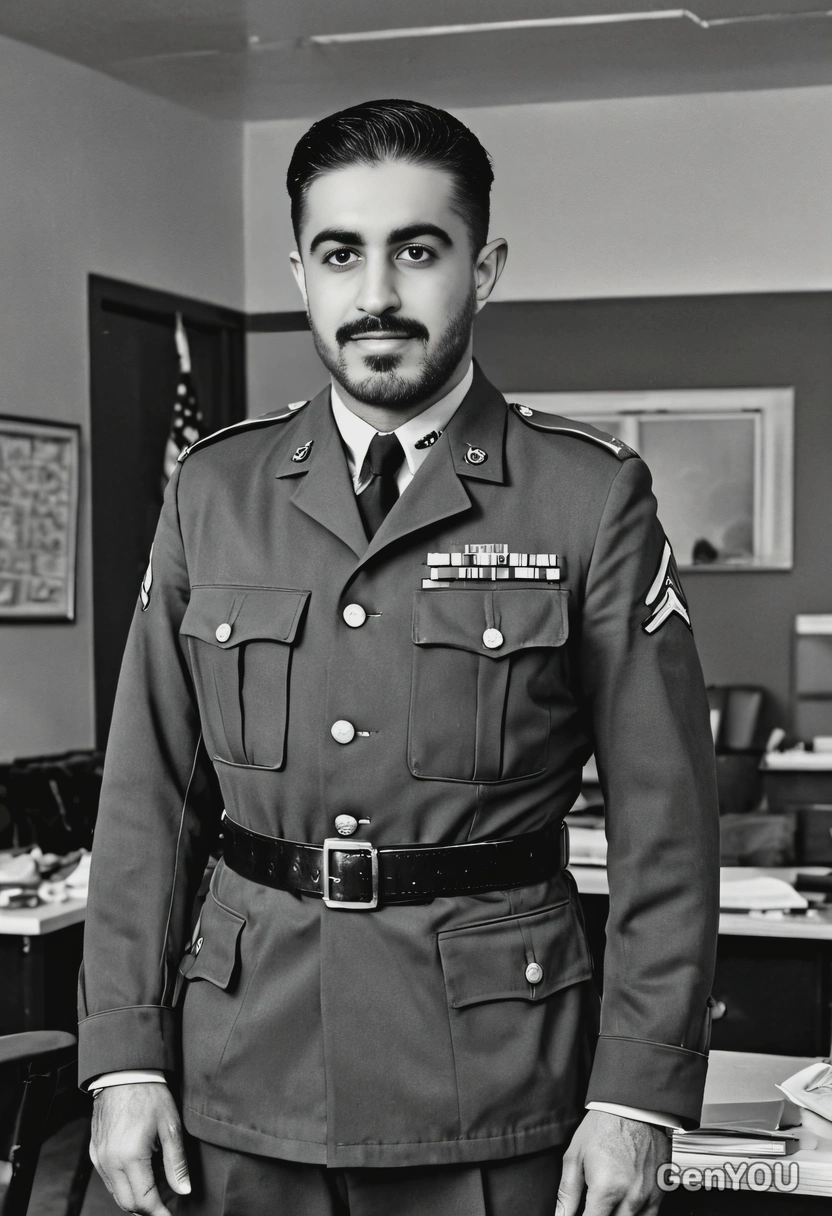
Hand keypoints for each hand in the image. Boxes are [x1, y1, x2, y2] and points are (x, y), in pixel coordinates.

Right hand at [90, 1083, 190, 1214]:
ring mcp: (100, 1158)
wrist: (124, 1073)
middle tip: (168, 1204)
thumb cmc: (150, 1095)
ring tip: (158, 1189)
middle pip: (128, 1204)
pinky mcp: (95, 1152)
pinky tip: (141, 1175)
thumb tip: (183, 1190)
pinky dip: (125, 1185)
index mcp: (130, 1157)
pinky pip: (109, 1180)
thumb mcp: (170, 1126)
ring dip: (136, 1198)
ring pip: (117, 1194)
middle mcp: (110, 1162)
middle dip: (148, 1209)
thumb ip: (176, 1163)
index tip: (172, 1215)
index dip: (160, 1213)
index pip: (145, 1201)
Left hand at [556, 1111, 670, 1215]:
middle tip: (592, 1205)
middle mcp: (631, 1198)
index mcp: (607, 1190)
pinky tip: (624, 1205)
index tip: (580, 1213)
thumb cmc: (603, 1127)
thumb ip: (567, 1193)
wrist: (634, 1106)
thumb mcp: (575, 1156)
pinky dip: (635, 1215)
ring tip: (608, 1203)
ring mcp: (649, 1197)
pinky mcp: (661, 1192)